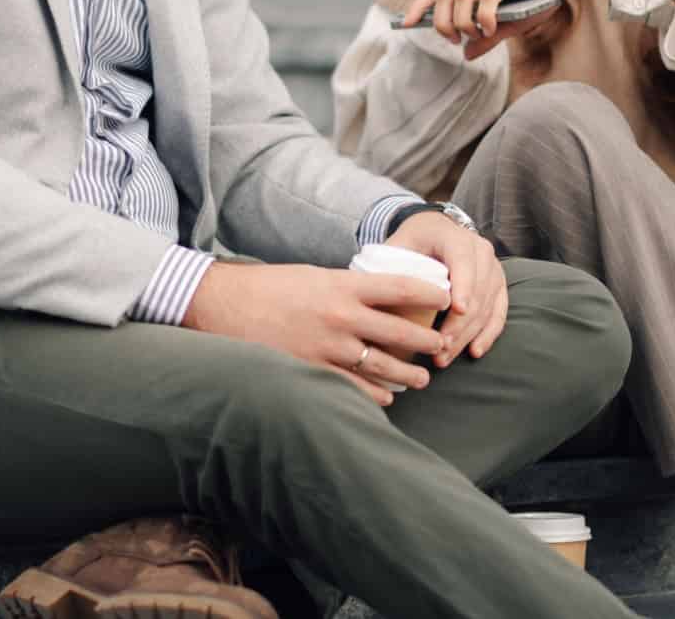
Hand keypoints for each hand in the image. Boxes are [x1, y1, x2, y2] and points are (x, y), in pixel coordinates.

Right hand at [181, 262, 450, 406]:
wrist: (224, 305)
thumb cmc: (269, 287)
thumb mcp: (313, 276)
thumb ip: (346, 289)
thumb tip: (378, 299)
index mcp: (343, 285)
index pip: (401, 287)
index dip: (431, 292)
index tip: (449, 297)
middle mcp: (342, 316)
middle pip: (401, 331)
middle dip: (428, 341)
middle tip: (443, 346)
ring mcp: (328, 347)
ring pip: (383, 366)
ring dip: (408, 375)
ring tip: (423, 379)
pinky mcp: (312, 371)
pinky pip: (355, 389)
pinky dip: (376, 396)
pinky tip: (388, 398)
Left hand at [386, 212, 509, 363]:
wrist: (437, 231)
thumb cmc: (414, 241)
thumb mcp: (399, 243)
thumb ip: (389, 264)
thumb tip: (371, 295)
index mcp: (455, 237)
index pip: (463, 260)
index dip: (463, 285)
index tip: (457, 310)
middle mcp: (480, 250)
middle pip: (476, 291)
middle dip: (459, 324)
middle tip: (439, 348)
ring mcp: (493, 269)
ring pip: (487, 307)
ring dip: (467, 335)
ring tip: (445, 356)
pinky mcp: (498, 286)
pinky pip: (498, 313)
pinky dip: (488, 334)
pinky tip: (475, 351)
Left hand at [400, 0, 613, 58]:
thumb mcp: (510, 23)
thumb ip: (487, 38)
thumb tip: (466, 55)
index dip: (420, 5)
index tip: (406, 23)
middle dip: (442, 21)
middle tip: (453, 39)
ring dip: (463, 22)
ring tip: (476, 35)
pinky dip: (484, 16)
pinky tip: (491, 28)